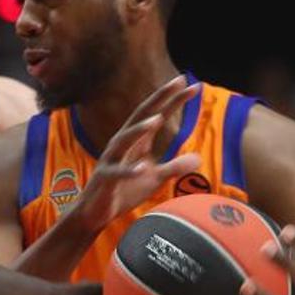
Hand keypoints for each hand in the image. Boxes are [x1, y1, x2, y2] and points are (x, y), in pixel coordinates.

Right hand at [73, 75, 202, 232]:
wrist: (96, 212)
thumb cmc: (124, 191)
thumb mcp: (154, 178)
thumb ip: (174, 167)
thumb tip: (198, 158)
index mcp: (136, 141)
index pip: (157, 115)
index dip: (174, 100)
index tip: (193, 85)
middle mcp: (123, 144)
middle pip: (141, 116)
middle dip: (159, 99)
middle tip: (179, 82)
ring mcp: (111, 160)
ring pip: (124, 140)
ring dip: (140, 129)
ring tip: (158, 119)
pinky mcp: (105, 179)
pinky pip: (116, 173)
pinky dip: (128, 170)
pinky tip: (141, 168)